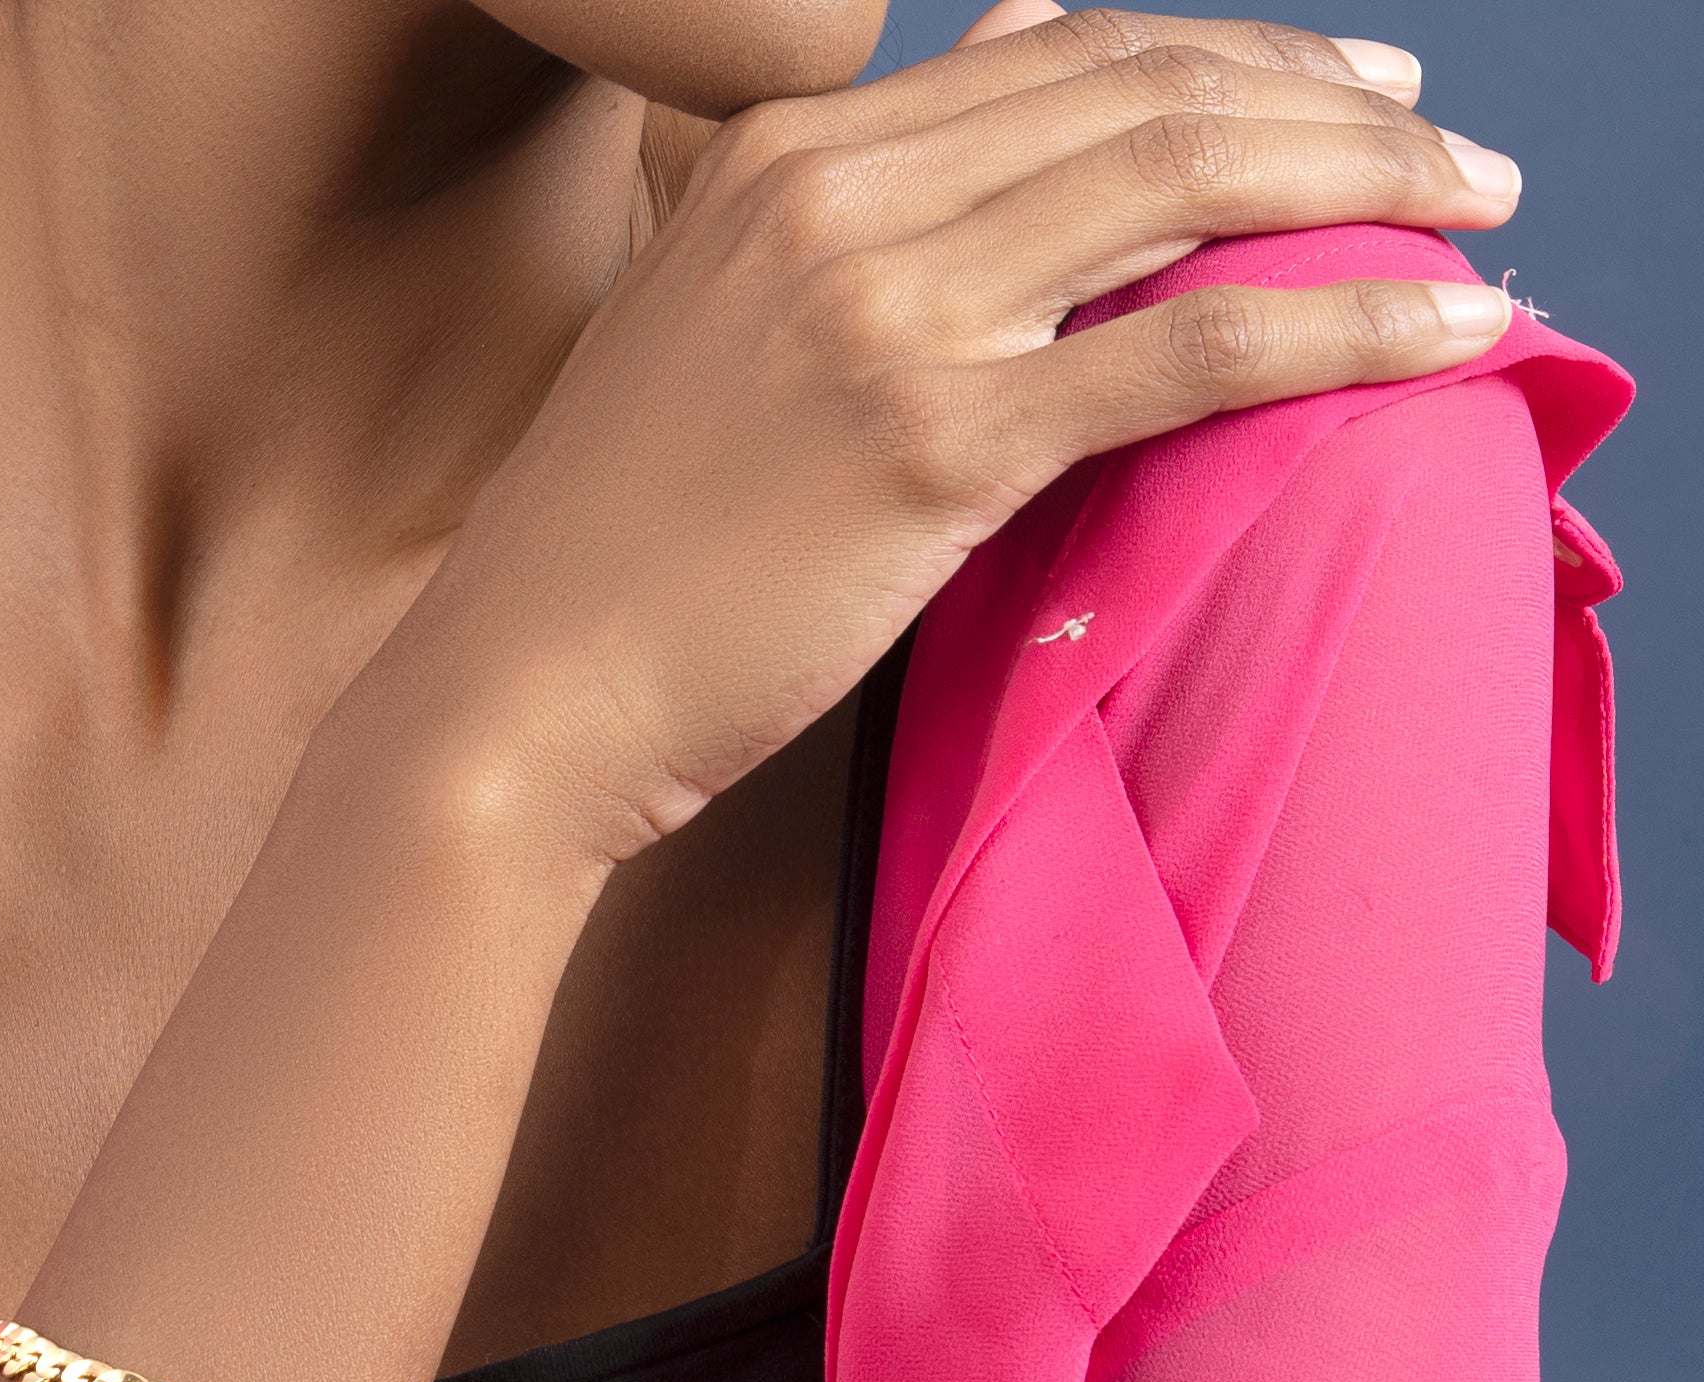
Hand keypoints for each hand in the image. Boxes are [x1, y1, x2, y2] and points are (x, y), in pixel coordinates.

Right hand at [363, 11, 1517, 873]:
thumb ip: (852, 211)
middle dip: (1324, 103)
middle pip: (1144, 89)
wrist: (511, 705)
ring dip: (1366, 188)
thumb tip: (1002, 65)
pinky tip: (1452, 333)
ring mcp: (885, 313)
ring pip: (1184, 184)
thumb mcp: (714, 336)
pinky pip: (1186, 349)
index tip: (1333, 96)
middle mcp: (837, 197)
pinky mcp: (931, 444)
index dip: (1223, 56)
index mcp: (785, 159)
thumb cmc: (609, 561)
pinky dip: (1342, 325)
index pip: (1058, 53)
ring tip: (1481, 219)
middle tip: (1445, 151)